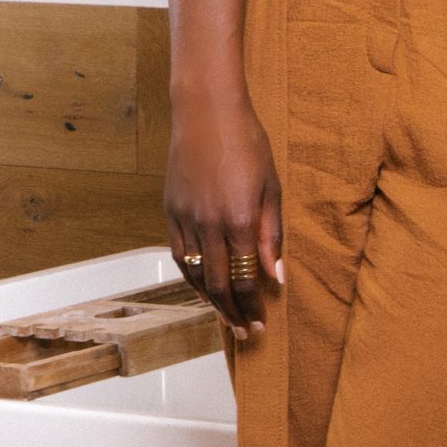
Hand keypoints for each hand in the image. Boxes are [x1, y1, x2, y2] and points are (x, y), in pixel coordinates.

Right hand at [161, 86, 281, 333]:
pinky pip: (178, 256)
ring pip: (194, 274)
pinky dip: (191, 277)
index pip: (245, 278)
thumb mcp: (270, 187)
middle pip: (218, 284)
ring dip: (211, 301)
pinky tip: (203, 287)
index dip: (252, 306)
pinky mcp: (170, 212)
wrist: (206, 113)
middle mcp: (208, 225)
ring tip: (226, 317)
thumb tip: (276, 275)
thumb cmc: (247, 144)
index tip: (261, 325)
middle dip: (233, 313)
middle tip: (245, 333)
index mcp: (238, 220)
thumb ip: (272, 234)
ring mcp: (185, 220)